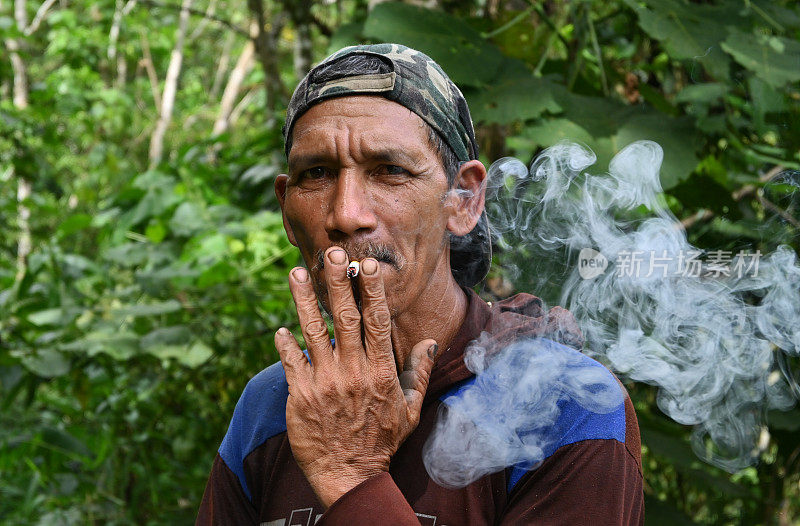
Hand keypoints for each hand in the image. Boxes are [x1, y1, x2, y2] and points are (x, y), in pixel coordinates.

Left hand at [275, 247, 437, 507]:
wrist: (350, 476)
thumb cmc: (383, 441)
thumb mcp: (410, 409)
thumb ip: (418, 373)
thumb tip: (430, 342)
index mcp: (380, 371)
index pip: (376, 321)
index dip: (371, 290)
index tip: (367, 265)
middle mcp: (353, 371)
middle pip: (344, 317)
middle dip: (338, 282)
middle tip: (332, 253)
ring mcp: (325, 382)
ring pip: (313, 332)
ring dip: (304, 300)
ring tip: (297, 273)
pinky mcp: (300, 395)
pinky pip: (291, 362)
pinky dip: (286, 344)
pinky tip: (281, 328)